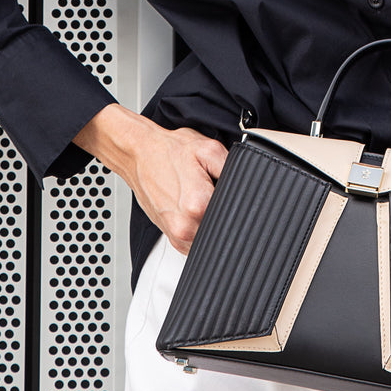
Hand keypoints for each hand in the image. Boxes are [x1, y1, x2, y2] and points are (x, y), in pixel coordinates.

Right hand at [73, 102, 228, 252]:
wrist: (139, 154)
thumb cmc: (169, 151)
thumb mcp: (208, 149)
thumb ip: (233, 169)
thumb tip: (251, 185)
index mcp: (198, 205)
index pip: (236, 216)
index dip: (237, 201)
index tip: (228, 190)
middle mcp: (186, 227)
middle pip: (224, 228)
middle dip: (225, 211)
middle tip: (211, 189)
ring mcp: (177, 236)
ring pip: (212, 238)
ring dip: (213, 221)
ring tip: (200, 197)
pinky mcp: (172, 238)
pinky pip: (198, 241)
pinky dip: (201, 227)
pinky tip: (193, 207)